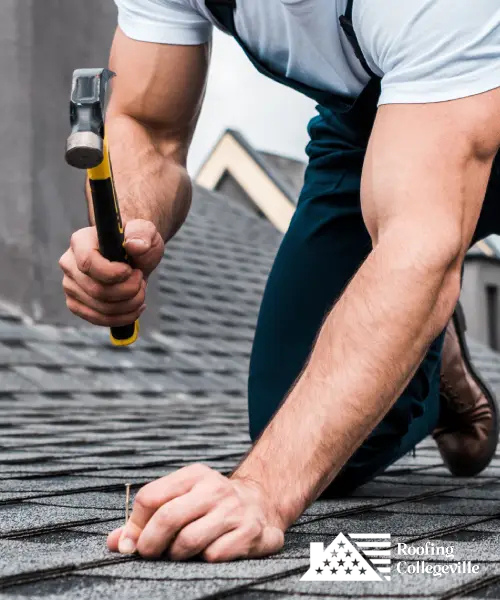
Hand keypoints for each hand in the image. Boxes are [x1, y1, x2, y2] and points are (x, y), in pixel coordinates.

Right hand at [59, 219, 163, 326]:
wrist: (132, 256)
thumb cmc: (136, 241)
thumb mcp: (145, 231)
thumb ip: (142, 233)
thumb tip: (135, 246)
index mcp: (81, 241)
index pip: (88, 263)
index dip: (113, 273)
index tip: (132, 270)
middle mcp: (69, 263)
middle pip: (97, 290)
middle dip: (128, 290)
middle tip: (141, 279)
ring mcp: (69, 286)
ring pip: (101, 308)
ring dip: (129, 304)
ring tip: (141, 291)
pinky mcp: (76, 304)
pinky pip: (98, 319)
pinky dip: (123, 317)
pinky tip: (136, 306)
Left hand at [107, 464, 284, 561]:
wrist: (262, 503)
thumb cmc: (211, 505)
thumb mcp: (183, 499)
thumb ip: (147, 519)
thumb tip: (115, 542)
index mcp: (194, 476)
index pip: (150, 497)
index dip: (136, 525)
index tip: (134, 542)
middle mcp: (214, 489)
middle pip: (167, 518)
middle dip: (150, 545)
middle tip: (150, 555)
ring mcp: (234, 510)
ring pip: (188, 541)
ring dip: (176, 555)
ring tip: (179, 555)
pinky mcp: (250, 532)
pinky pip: (214, 555)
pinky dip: (204, 560)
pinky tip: (207, 554)